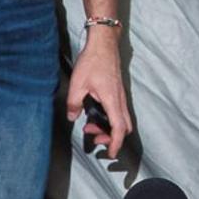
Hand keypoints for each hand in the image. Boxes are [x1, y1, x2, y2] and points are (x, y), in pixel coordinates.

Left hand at [65, 32, 132, 156]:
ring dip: (109, 127)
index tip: (110, 154)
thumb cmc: (93, 61)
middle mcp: (120, 99)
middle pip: (124, 127)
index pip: (118, 128)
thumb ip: (74, 103)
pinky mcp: (118, 91)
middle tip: (95, 139)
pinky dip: (110, 118)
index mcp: (112, 100)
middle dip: (112, 138)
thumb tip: (73, 117)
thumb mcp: (77, 84)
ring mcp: (120, 95)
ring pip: (122, 119)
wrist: (103, 44)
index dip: (115, 143)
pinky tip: (95, 113)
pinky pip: (118, 111)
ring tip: (90, 126)